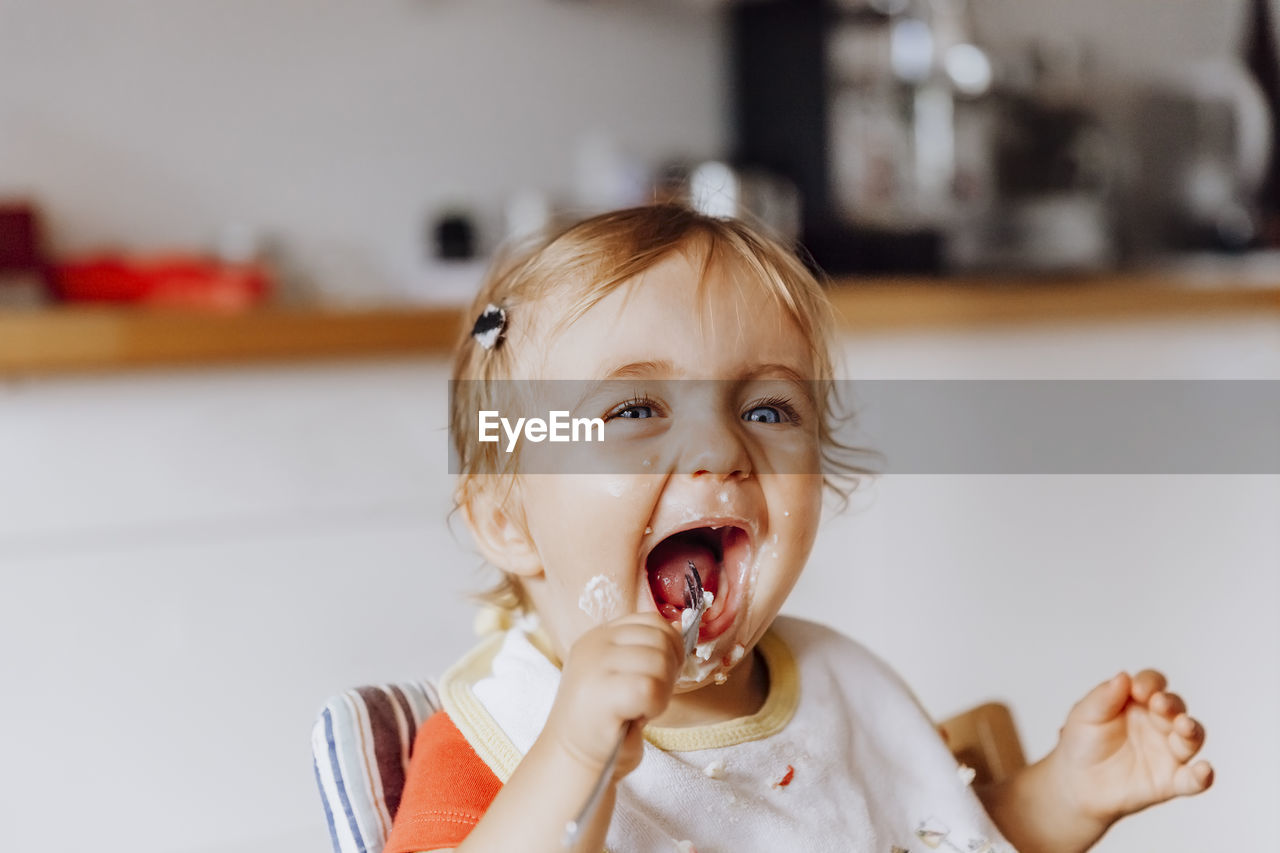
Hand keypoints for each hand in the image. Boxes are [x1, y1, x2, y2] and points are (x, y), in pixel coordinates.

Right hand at [542, 612, 683, 781]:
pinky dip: (654, 707)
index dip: (670, 646)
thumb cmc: (607, 723)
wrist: (574, 762)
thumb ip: (645, 650)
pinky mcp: (600, 692)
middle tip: (649, 698)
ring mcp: (594, 665)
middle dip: (669, 671)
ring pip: (659, 662)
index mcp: (600, 635)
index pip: (653, 620)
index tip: (661, 675)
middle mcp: (595, 643)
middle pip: (660, 638)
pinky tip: (635, 717)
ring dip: (661, 692)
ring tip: (639, 708)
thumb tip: (681, 629)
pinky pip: (650, 688)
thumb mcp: (624, 674)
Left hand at [1048, 669, 1213, 827]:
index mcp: (1138, 702)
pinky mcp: (1170, 781)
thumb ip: (1104, 696)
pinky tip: (1204, 771)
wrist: (1077, 782)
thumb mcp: (1085, 715)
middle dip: (1171, 704)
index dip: (1150, 683)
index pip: (1153, 684)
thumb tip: (1123, 676)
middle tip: (1158, 703)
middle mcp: (1159, 723)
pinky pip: (1193, 780)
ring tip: (1184, 726)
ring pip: (1192, 737)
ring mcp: (1167, 751)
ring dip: (1192, 730)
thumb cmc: (1083, 742)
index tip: (1137, 689)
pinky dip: (1203, 776)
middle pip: (1176, 707)